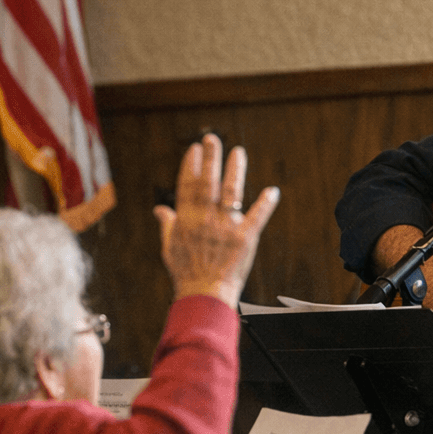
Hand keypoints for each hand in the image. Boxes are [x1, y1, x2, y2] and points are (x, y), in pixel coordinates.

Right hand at [154, 133, 279, 308]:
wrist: (204, 294)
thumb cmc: (186, 273)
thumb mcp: (169, 247)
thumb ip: (167, 224)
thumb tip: (160, 210)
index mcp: (186, 219)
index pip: (188, 185)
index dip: (191, 165)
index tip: (194, 149)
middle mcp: (205, 218)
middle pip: (208, 182)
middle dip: (211, 158)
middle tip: (213, 140)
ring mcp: (226, 227)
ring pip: (231, 191)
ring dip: (235, 170)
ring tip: (238, 153)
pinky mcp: (245, 237)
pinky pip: (257, 216)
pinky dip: (265, 203)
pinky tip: (272, 191)